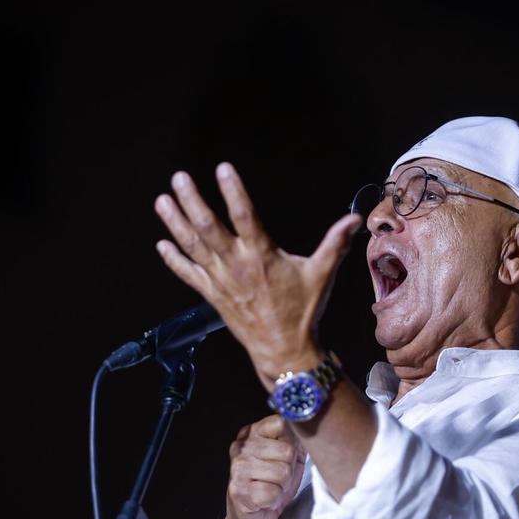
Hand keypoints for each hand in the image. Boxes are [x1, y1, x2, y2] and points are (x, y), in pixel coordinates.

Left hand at [154, 162, 362, 387]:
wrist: (284, 349)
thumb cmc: (304, 311)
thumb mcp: (322, 274)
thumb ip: (336, 243)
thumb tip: (356, 220)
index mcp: (262, 256)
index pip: (245, 215)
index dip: (233, 191)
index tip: (222, 168)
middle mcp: (237, 265)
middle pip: (208, 228)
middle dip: (192, 201)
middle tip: (179, 178)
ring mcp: (221, 281)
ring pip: (193, 247)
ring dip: (175, 223)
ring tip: (162, 201)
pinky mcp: (213, 295)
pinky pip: (188, 274)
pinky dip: (174, 259)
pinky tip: (162, 243)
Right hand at [222, 414, 305, 518]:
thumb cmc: (271, 485)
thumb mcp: (286, 457)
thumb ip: (294, 438)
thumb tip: (308, 425)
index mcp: (251, 433)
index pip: (281, 423)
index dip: (290, 442)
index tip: (281, 456)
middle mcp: (240, 447)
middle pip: (287, 451)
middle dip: (288, 469)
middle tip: (277, 479)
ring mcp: (238, 469)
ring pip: (283, 472)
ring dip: (282, 486)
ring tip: (271, 489)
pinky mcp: (239, 491)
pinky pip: (274, 492)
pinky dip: (275, 500)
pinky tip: (265, 501)